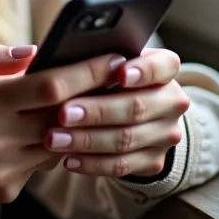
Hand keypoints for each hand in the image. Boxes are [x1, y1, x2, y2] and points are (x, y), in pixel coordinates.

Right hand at [0, 42, 122, 218]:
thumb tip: (31, 51)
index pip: (50, 86)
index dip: (87, 71)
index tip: (111, 58)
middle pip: (64, 116)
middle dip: (93, 95)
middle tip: (113, 77)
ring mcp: (2, 169)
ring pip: (59, 143)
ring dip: (73, 121)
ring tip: (83, 99)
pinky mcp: (5, 189)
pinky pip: (42, 163)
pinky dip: (48, 142)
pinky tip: (42, 126)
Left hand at [43, 48, 189, 177]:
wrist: (132, 110)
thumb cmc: (108, 75)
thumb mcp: (106, 61)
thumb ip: (91, 56)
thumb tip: (46, 53)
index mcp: (164, 69)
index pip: (164, 66)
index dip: (143, 70)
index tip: (119, 73)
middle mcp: (171, 101)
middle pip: (137, 107)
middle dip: (97, 111)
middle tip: (63, 113)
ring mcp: (165, 134)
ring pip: (126, 139)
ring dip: (86, 140)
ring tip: (55, 138)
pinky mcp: (154, 161)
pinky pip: (122, 165)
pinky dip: (92, 162)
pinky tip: (68, 159)